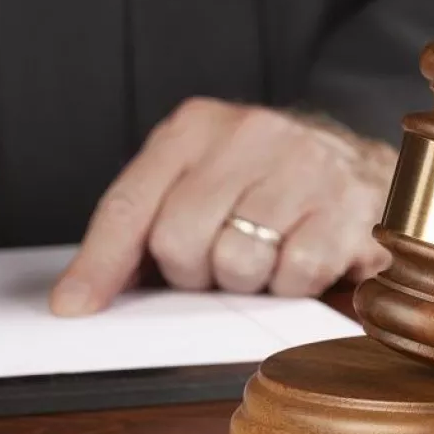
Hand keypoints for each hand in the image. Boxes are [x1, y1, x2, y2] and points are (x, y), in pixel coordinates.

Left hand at [49, 97, 395, 314]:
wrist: (359, 164)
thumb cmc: (263, 184)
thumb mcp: (196, 184)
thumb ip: (138, 231)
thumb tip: (80, 297)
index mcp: (196, 127)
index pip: (129, 203)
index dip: (98, 264)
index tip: (73, 307)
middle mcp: (248, 133)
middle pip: (179, 240)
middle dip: (193, 270)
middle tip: (219, 258)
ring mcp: (302, 165)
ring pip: (236, 262)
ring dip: (247, 277)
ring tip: (265, 251)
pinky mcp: (346, 204)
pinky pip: (294, 272)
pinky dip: (294, 280)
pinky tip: (302, 253)